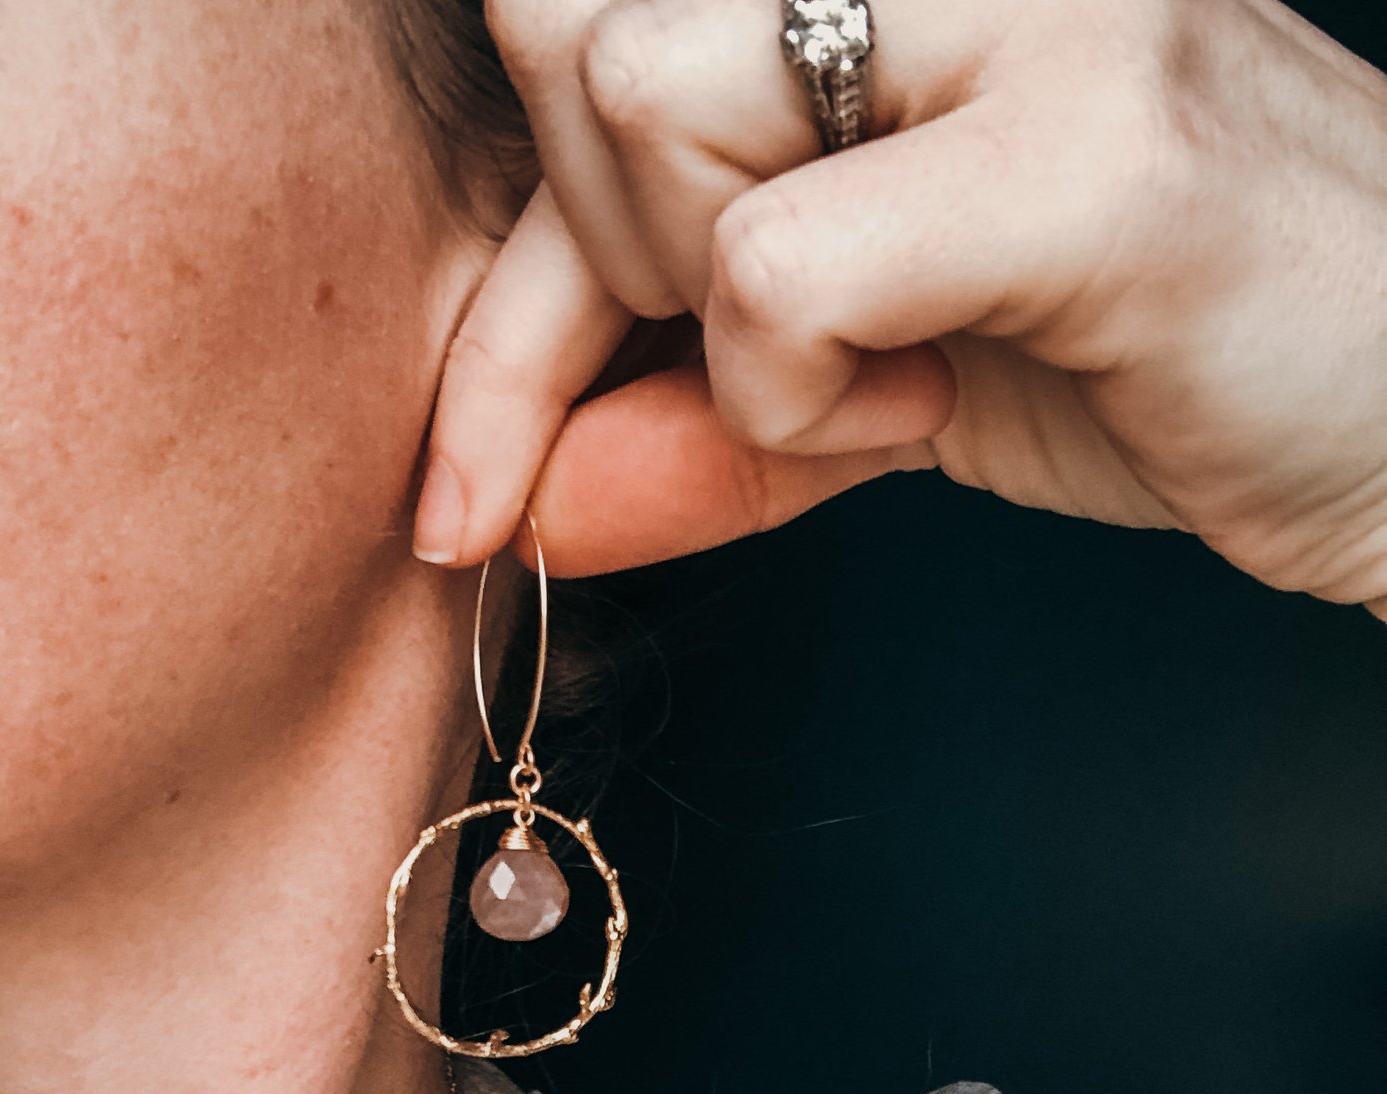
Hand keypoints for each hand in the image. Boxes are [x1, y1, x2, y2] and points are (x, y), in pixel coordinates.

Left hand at [413, 0, 1386, 615]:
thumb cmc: (1146, 355)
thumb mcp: (869, 385)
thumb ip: (686, 423)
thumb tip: (507, 517)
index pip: (567, 49)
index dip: (498, 304)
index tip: (472, 490)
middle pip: (566, 29)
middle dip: (613, 268)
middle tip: (785, 354)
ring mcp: (1028, 4)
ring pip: (645, 99)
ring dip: (718, 320)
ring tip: (883, 372)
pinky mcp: (1095, 139)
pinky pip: (779, 266)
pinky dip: (806, 397)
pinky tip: (931, 406)